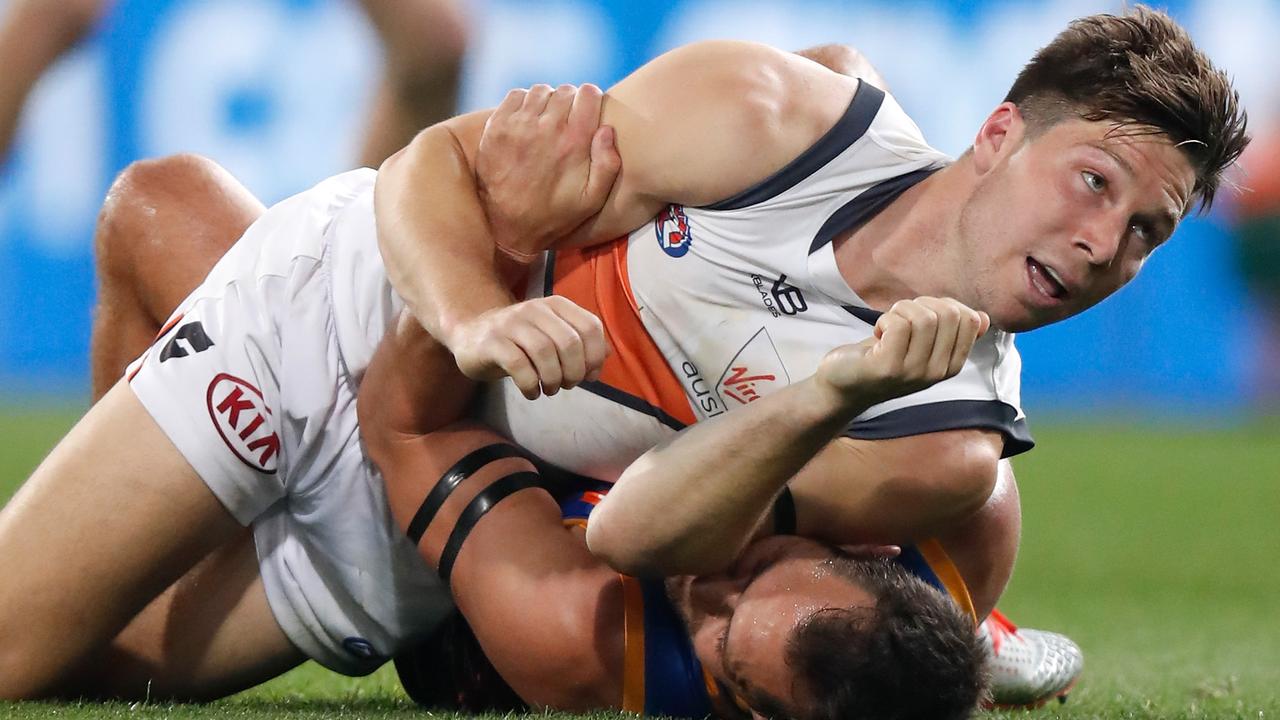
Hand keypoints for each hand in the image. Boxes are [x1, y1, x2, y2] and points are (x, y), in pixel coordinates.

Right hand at [444, 295, 609, 399]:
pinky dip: (530, 385)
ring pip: (545, 353)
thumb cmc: (519, 341)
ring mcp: (511, 324)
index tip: (589, 375)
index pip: (590, 327)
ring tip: (549, 389)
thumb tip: (605, 358)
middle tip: (567, 385)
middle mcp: (534, 309)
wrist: (470, 334)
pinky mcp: (491, 343)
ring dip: (553, 380)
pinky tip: (531, 392)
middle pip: (570, 343)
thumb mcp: (551, 335)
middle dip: (574, 372)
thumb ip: (579, 343)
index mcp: (555, 305)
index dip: (595, 356)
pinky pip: (519, 366)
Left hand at [476, 83, 621, 260]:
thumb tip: (607, 130)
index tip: (588, 110)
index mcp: (574, 141)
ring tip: (547, 120)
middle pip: (565, 91)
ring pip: (540, 91)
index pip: (588, 94)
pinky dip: (524, 103)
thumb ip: (608, 165)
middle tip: (568, 119)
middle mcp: (547, 127)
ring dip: (547, 101)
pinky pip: (516, 96)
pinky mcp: (497, 127)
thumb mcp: (592, 200)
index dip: (591, 100)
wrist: (508, 227)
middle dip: (570, 101)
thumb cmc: (554, 215)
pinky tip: (528, 121)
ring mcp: (519, 125)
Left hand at [815, 297, 989, 407]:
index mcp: (951, 365)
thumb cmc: (883, 356)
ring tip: (887, 326)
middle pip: (949, 314)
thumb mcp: (922, 345)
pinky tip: (877, 334)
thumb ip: (951, 332)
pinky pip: (898, 325)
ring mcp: (913, 373)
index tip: (920, 315)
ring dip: (900, 310)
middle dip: (922, 303)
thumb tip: (981, 318)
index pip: (970, 319)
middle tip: (900, 318)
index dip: (943, 304)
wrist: (843, 385)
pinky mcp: (888, 368)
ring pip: (923, 317)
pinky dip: (885, 319)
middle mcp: (937, 372)